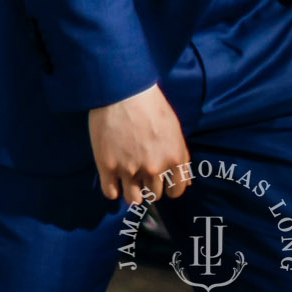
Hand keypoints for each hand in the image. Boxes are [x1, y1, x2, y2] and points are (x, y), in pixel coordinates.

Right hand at [89, 84, 191, 204]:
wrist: (121, 91)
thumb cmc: (151, 106)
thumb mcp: (175, 132)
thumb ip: (181, 159)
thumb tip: (184, 183)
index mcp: (174, 161)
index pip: (176, 191)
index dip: (168, 187)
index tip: (160, 180)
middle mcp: (154, 169)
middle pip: (154, 195)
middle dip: (148, 186)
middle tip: (140, 173)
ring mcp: (129, 169)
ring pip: (134, 199)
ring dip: (132, 192)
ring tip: (126, 179)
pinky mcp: (107, 165)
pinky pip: (110, 193)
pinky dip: (112, 190)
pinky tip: (112, 179)